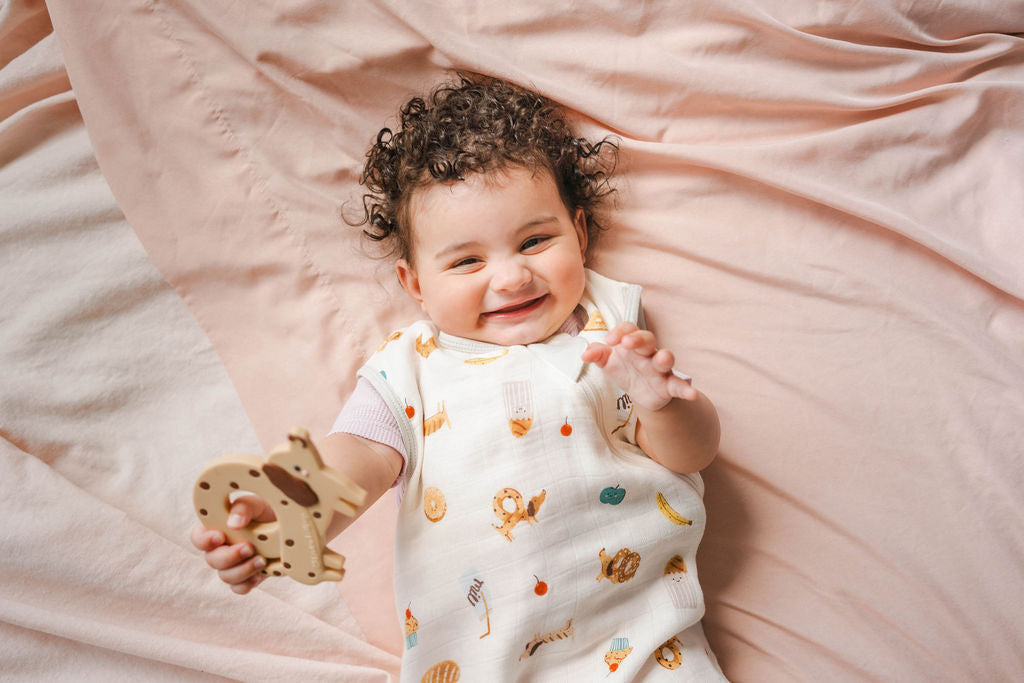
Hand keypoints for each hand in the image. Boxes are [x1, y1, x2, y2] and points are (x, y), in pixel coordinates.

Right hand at [189, 494, 274, 594]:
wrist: (287, 529)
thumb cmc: (265, 512)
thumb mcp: (256, 504)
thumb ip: (243, 508)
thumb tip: (233, 523)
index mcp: (216, 529)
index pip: (198, 538)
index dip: (204, 540)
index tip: (220, 536)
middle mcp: (220, 549)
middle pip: (212, 560)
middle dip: (230, 556)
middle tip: (249, 547)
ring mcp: (232, 566)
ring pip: (226, 576)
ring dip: (243, 570)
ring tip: (261, 559)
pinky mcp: (246, 578)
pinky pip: (240, 588)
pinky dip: (249, 582)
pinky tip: (261, 573)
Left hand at [581, 322, 695, 410]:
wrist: (641, 394)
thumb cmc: (625, 370)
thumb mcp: (608, 363)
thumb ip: (597, 355)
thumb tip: (584, 353)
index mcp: (632, 343)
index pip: (629, 329)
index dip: (620, 332)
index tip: (609, 340)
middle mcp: (648, 352)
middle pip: (648, 339)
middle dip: (639, 339)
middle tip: (627, 342)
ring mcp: (660, 368)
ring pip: (666, 358)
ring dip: (665, 357)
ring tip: (663, 358)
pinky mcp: (669, 386)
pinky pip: (679, 385)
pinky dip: (686, 389)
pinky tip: (690, 393)